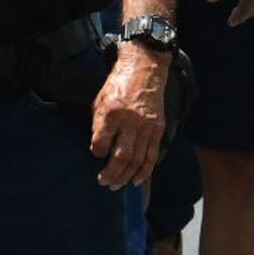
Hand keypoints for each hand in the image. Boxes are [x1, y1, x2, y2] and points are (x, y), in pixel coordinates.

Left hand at [89, 44, 168, 188]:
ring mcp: (147, 126)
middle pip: (122, 156)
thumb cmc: (118, 84)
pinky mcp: (158, 128)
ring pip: (138, 160)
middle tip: (103, 182)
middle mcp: (131, 121)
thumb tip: (98, 148)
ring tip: (117, 186)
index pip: (101, 141)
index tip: (95, 154)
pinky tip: (137, 180)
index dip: (97, 152)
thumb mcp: (100, 99)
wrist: (144, 69)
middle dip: (112, 173)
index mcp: (112, 111)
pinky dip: (145, 170)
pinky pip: (152, 155)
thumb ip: (98, 124)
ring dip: (127, 176)